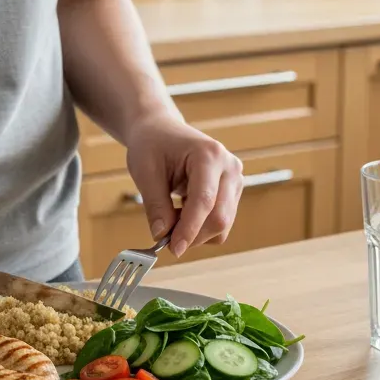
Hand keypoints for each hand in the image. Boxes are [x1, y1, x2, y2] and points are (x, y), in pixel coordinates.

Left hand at [124, 115, 243, 258]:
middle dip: (193, 235)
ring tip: (170, 216)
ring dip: (196, 232)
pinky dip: (200, 226)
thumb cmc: (152, 145)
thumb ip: (155, 205)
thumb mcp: (145, 172)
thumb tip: (161, 235)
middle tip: (165, 239)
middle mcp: (229, 167)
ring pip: (222, 224)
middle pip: (220, 217)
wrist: (161, 130)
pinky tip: (182, 211)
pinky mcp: (233, 191)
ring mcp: (235, 179)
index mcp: (209, 155)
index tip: (173, 249)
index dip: (189, 229)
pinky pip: (220, 221)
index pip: (204, 201)